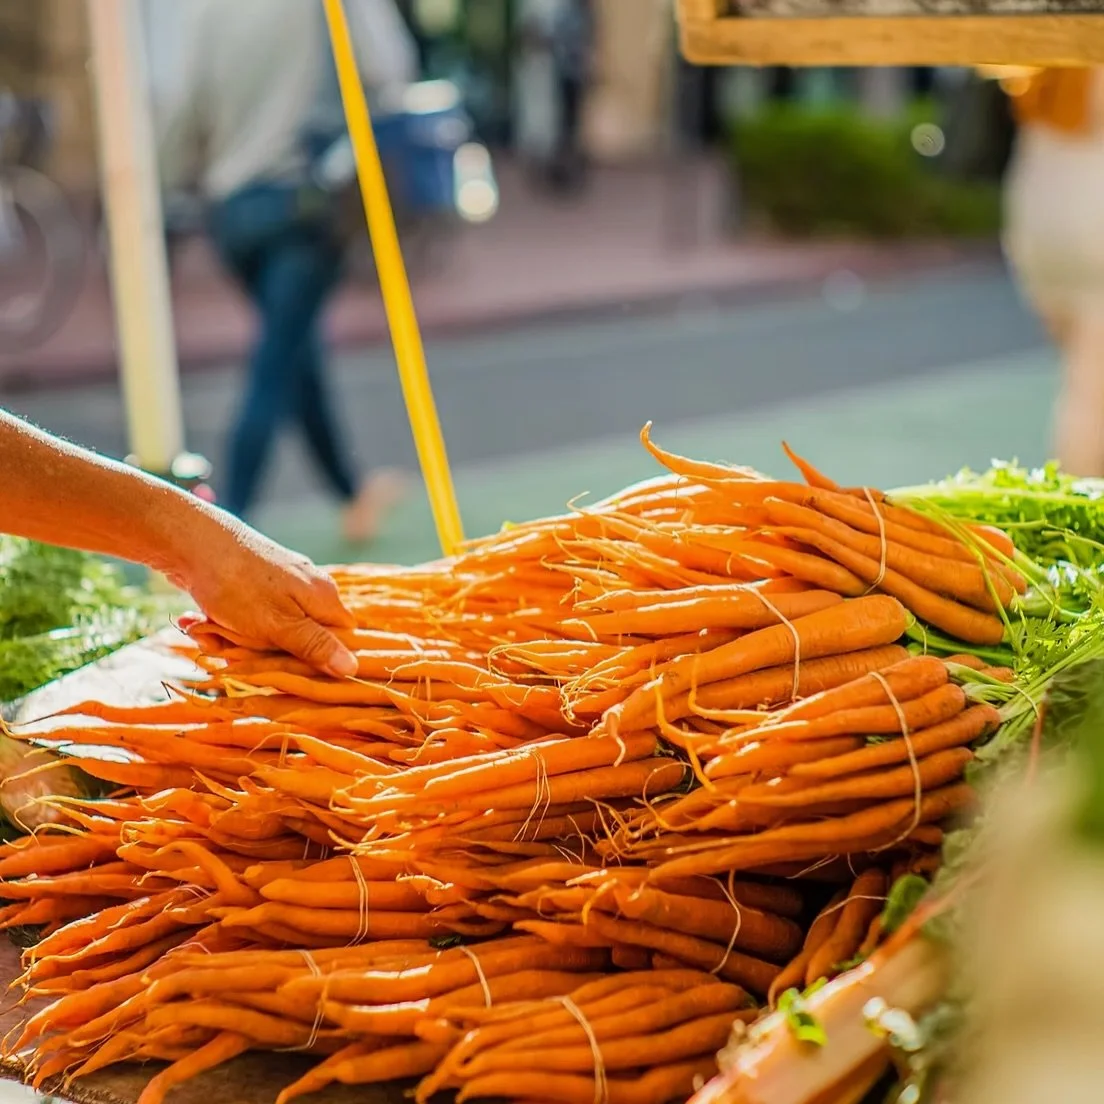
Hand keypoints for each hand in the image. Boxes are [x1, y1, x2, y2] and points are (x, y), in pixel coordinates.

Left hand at [167, 511, 357, 677]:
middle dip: (263, 653)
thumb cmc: (239, 586)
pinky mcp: (255, 585)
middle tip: (232, 648)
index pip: (342, 639)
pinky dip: (224, 626)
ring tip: (208, 631)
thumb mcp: (278, 625)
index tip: (291, 669)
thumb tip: (353, 667)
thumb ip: (315, 645)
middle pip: (300, 640)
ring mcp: (281, 587)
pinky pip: (247, 620)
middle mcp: (308, 590)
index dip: (323, 660)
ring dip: (234, 641)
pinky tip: (201, 622)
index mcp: (323, 598)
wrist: (191, 542)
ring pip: (267, 633)